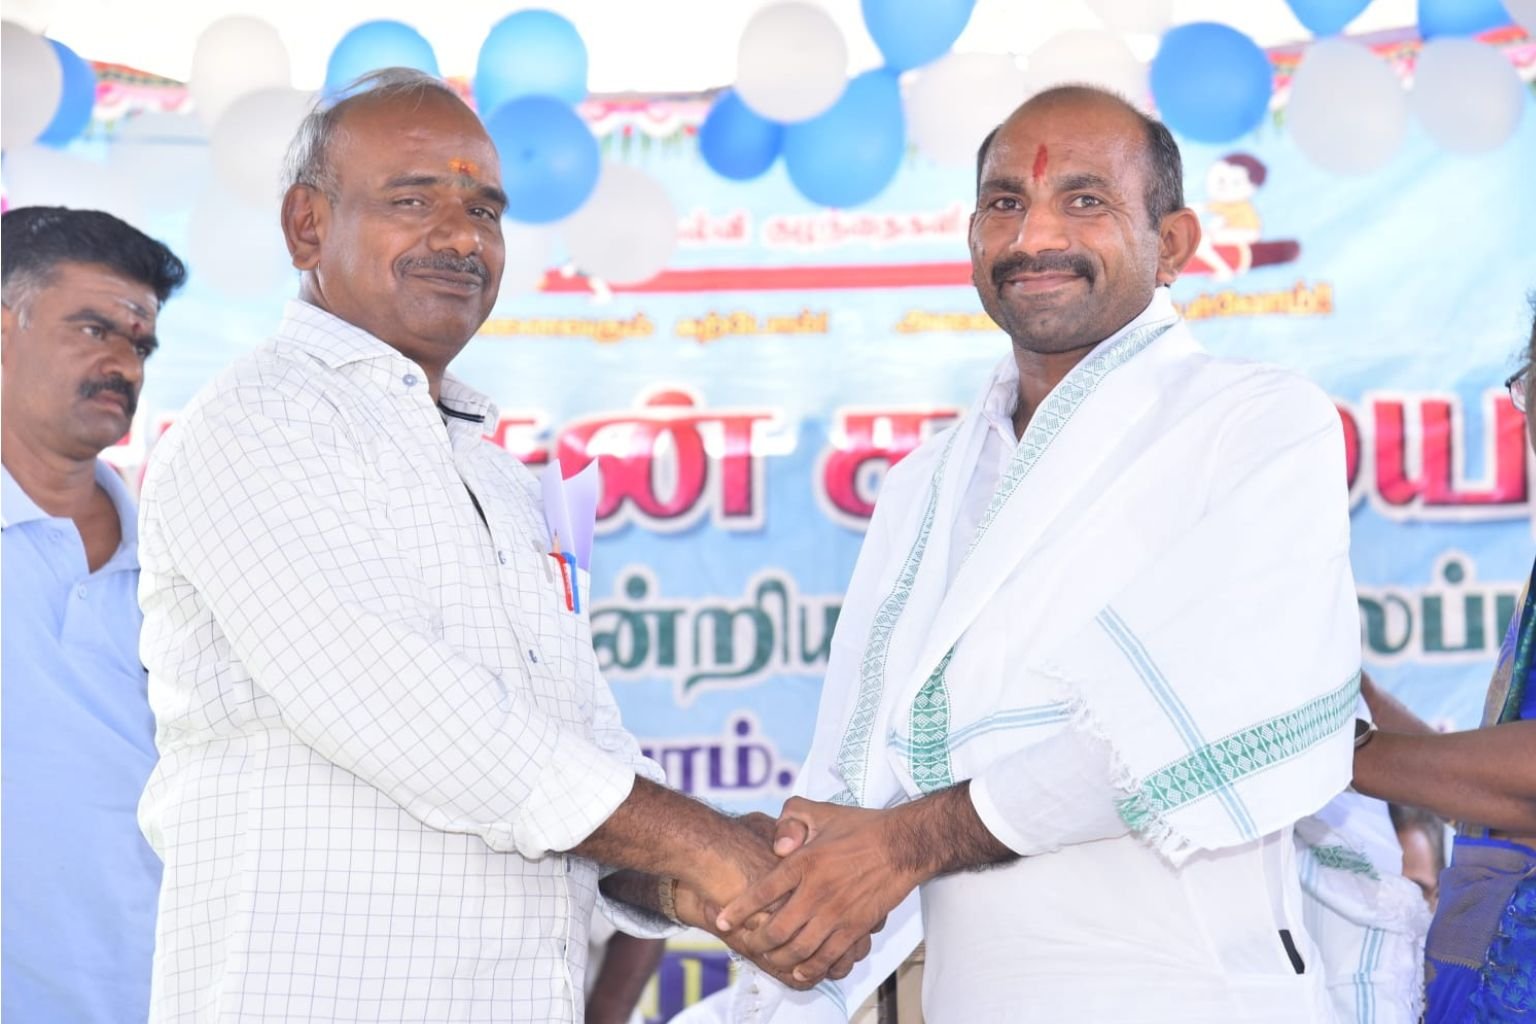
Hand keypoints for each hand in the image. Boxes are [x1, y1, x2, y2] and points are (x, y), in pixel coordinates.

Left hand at [716, 797, 912, 983]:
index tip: (724, 920)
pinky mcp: (856, 927)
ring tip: (771, 958)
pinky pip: (828, 956)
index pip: (762, 892)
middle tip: (748, 943)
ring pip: (800, 949)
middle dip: (757, 941)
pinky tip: (801, 971)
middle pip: (776, 930)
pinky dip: (811, 968)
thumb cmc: (860, 827)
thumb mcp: (819, 811)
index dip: (738, 910)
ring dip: (780, 959)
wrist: (902, 844)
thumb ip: (790, 819)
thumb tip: (777, 844)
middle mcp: (817, 891)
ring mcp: (837, 913)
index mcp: (804, 862)